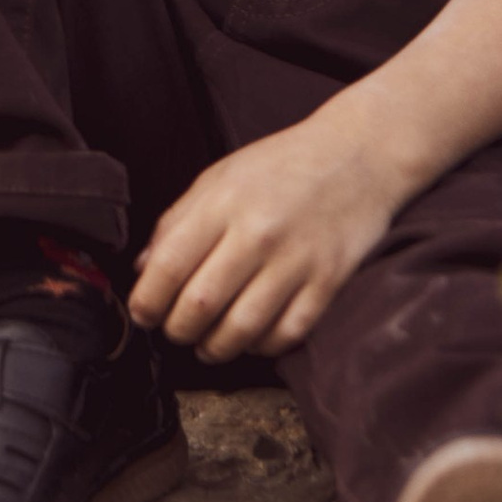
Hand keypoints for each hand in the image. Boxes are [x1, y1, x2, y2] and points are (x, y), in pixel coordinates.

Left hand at [129, 105, 405, 361]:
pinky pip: (287, 334)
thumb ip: (177, 220)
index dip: (147, 301)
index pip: (169, 266)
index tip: (142, 313)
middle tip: (175, 330)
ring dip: (215, 348)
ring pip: (242, 329)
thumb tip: (142, 268)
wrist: (359, 153)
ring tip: (207, 345)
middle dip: (177, 330)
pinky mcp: (328, 281)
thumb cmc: (283, 165)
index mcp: (224, 202)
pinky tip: (251, 337)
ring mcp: (296, 260)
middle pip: (201, 305)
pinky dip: (262, 346)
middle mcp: (258, 233)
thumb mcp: (220, 176)